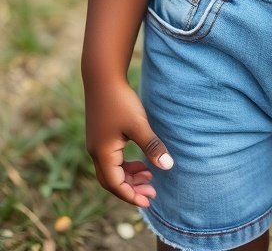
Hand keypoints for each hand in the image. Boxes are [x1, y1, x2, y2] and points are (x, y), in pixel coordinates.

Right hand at [85, 78, 172, 207]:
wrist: (102, 77)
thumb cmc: (120, 100)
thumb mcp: (139, 125)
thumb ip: (152, 147)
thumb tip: (168, 167)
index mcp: (103, 153)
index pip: (115, 184)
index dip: (131, 195)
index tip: (149, 201)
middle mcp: (96, 152)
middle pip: (111, 181)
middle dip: (131, 189)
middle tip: (153, 192)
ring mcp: (96, 143)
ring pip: (111, 170)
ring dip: (129, 176)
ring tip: (149, 175)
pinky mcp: (100, 135)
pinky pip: (111, 159)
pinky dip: (125, 165)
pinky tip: (140, 160)